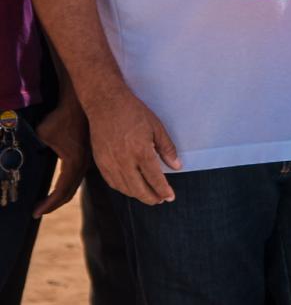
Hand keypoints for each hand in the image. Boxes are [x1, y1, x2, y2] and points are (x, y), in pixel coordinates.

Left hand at [32, 95, 88, 216]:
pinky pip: (77, 176)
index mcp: (73, 164)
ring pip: (75, 185)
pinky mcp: (88, 154)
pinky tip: (60, 185)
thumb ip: (35, 148)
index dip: (48, 205)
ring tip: (47, 202)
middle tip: (38, 211)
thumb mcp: (42, 135)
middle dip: (53, 205)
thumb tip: (24, 157)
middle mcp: (83, 165)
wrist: (80, 104)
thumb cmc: (61, 118)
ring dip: (61, 196)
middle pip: (69, 193)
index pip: (61, 192)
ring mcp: (88, 160)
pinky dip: (68, 186)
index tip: (35, 213)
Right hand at [83, 86, 180, 205]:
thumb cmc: (134, 113)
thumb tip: (177, 166)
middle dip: (151, 197)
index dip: (163, 190)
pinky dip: (122, 189)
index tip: (170, 197)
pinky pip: (111, 182)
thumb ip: (167, 149)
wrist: (106, 104)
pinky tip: (130, 188)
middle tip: (161, 200)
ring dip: (137, 195)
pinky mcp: (99, 162)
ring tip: (148, 196)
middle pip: (139, 189)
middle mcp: (124, 161)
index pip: (155, 179)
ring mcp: (110, 163)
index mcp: (141, 152)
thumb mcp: (157, 127)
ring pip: (124, 188)